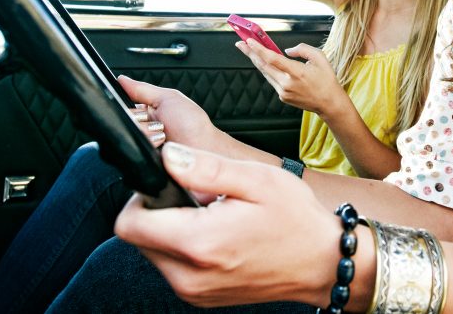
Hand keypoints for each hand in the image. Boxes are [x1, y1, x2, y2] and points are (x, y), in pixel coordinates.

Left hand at [114, 142, 339, 307]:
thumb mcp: (256, 180)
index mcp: (199, 243)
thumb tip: (168, 155)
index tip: (169, 182)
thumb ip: (206, 167)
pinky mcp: (199, 297)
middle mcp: (189, 275)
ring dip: (171, 229)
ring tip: (212, 215)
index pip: (129, 223)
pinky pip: (172, 266)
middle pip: (137, 237)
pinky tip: (217, 234)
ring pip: (152, 252)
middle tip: (198, 196)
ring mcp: (193, 291)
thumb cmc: (295, 220)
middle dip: (158, 210)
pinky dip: (184, 247)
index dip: (141, 194)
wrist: (323, 263)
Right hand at [117, 75, 220, 151]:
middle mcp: (139, 132)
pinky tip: (158, 148)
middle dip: (140, 123)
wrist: (204, 150)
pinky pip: (129, 157)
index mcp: (143, 116)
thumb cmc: (192, 124)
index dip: (130, 111)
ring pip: (125, 141)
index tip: (144, 113)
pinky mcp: (141, 164)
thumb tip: (122, 79)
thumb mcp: (167, 98)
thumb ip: (142, 89)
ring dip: (144, 136)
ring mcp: (139, 149)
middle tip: (159, 125)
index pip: (121, 111)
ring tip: (162, 137)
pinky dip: (142, 150)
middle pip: (122, 126)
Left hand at [236, 40, 349, 118]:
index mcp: (296, 72)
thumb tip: (286, 51)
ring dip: (257, 61)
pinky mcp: (283, 97)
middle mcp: (287, 84)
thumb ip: (302, 49)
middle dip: (250, 53)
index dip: (258, 49)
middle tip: (240, 43)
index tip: (249, 41)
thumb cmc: (326, 79)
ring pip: (266, 73)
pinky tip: (266, 63)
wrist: (329, 103)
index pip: (272, 59)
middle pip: (263, 66)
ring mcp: (283, 92)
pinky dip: (268, 70)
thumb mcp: (319, 57)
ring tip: (248, 50)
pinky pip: (272, 80)